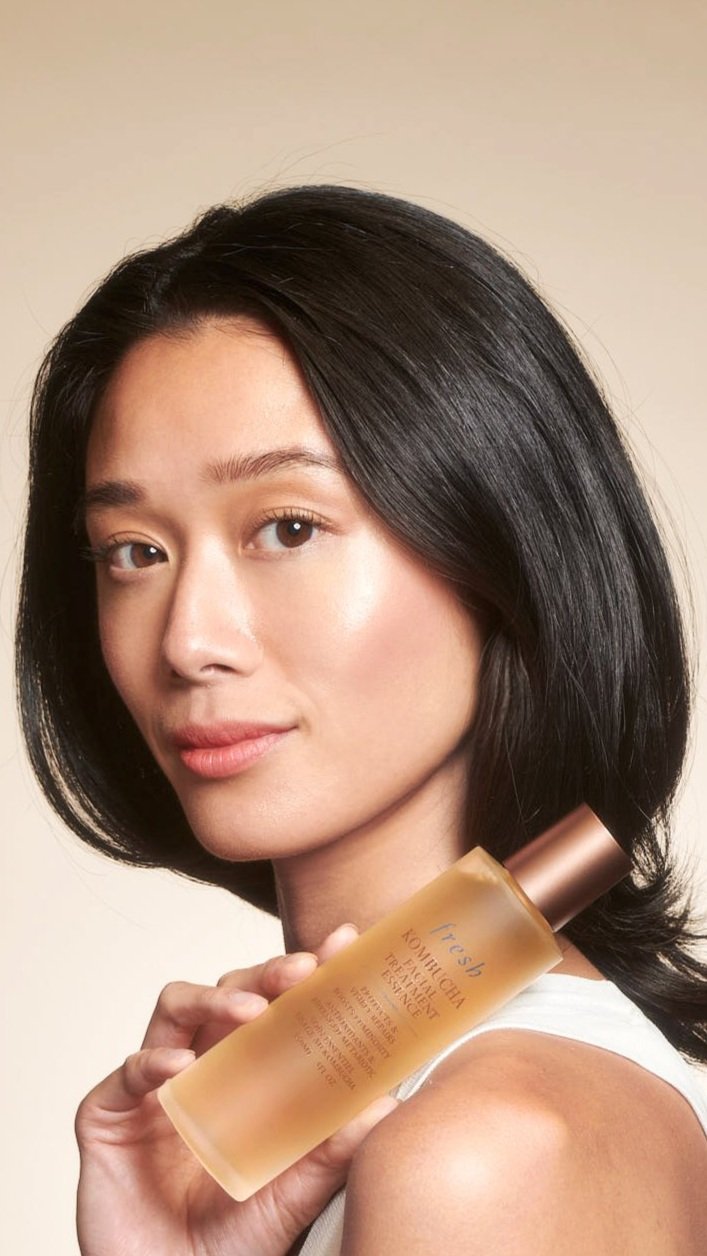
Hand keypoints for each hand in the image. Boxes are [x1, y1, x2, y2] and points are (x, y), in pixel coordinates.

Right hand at [75, 924, 397, 1255]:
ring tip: (249, 1010)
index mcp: (250, 1073)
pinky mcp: (109, 1114)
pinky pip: (129, 1071)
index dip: (309, 973)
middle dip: (266, 973)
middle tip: (302, 971)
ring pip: (177, 1007)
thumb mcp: (294, 1193)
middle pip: (231, 992)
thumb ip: (332, 1149)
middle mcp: (204, 1066)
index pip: (280, 1006)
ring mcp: (156, 1086)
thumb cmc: (233, 1240)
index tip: (344, 944)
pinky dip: (153, 1061)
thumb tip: (387, 1102)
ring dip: (213, 997)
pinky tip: (180, 1068)